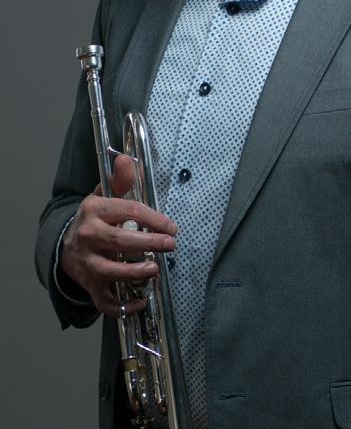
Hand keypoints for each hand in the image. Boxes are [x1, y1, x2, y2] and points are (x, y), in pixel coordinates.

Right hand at [60, 154, 176, 317]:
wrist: (65, 245)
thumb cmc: (95, 219)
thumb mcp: (104, 195)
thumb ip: (120, 180)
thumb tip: (126, 159)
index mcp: (94, 210)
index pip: (128, 210)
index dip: (153, 218)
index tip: (171, 226)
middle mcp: (88, 236)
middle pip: (120, 240)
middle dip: (150, 242)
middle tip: (170, 244)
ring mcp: (87, 262)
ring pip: (110, 271)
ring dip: (135, 272)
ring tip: (155, 268)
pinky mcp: (88, 284)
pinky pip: (104, 300)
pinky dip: (122, 305)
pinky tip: (141, 301)